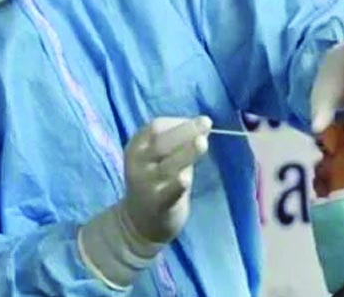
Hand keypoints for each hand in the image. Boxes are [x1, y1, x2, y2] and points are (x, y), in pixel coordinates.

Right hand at [122, 117, 210, 243]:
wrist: (140, 220)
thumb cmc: (157, 180)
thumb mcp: (161, 156)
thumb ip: (179, 142)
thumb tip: (203, 125)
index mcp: (137, 146)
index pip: (155, 127)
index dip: (178, 122)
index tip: (201, 122)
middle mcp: (137, 163)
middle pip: (160, 143)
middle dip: (185, 131)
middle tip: (206, 122)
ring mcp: (145, 184)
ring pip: (167, 166)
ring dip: (186, 153)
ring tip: (203, 143)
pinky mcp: (156, 204)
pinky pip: (168, 192)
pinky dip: (176, 184)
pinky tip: (185, 179)